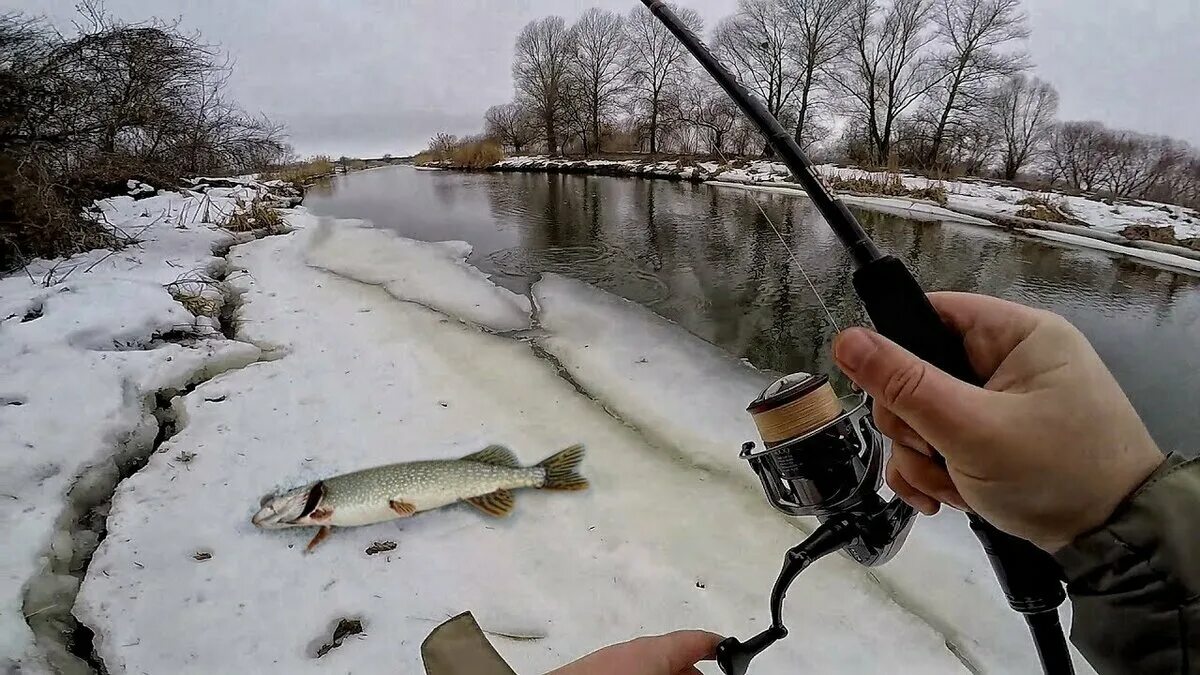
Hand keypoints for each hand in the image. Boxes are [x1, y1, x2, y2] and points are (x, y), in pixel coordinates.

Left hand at [547, 630, 721, 674]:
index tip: (735, 653)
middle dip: (692, 671)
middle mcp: (631, 650)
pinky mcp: (591, 671)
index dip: (719, 646)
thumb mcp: (659, 672)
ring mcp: (608, 661)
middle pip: (673, 656)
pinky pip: (630, 670)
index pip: (696, 640)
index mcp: (653, 651)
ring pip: (649, 665)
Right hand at [833, 292, 1163, 551]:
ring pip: (924, 415)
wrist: (1116, 542)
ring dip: (922, 457)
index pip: (932, 314)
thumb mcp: (971, 429)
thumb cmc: (1057, 474)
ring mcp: (1002, 403)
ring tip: (948, 487)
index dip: (897, 350)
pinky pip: (941, 443)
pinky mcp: (996, 438)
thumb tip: (845, 339)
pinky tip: (944, 499)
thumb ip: (904, 385)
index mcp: (1016, 335)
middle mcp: (1009, 361)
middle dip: (912, 425)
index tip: (888, 395)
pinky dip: (934, 472)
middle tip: (932, 453)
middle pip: (918, 372)